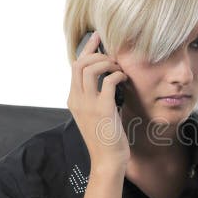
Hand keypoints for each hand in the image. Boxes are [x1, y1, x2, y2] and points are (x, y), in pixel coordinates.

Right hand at [67, 31, 130, 168]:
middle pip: (79, 63)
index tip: (96, 36)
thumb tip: (108, 77)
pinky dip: (117, 75)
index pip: (75, 66)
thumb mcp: (95, 114)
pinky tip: (124, 79)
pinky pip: (108, 81)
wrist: (107, 161)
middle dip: (97, 53)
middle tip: (113, 57)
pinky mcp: (102, 109)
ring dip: (107, 63)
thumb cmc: (105, 138)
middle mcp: (77, 99)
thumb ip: (96, 96)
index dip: (86, 49)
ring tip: (118, 69)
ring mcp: (88, 104)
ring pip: (90, 68)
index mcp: (73, 99)